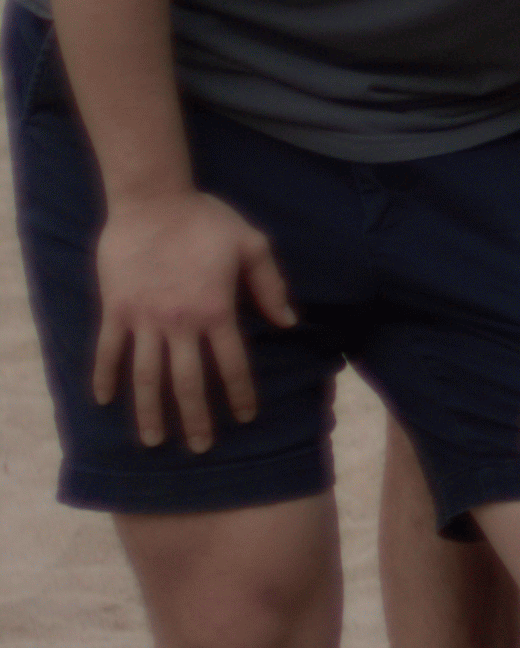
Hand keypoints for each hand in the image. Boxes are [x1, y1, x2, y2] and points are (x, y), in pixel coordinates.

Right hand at [88, 189, 291, 453]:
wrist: (152, 200)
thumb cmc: (205, 219)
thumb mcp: (251, 244)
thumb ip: (270, 285)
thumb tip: (289, 321)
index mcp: (216, 311)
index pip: (232, 364)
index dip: (238, 394)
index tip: (244, 418)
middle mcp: (179, 323)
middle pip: (187, 382)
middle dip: (195, 419)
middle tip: (201, 447)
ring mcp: (143, 319)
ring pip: (146, 376)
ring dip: (149, 411)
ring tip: (153, 441)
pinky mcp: (115, 310)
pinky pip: (107, 350)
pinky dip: (104, 376)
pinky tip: (103, 400)